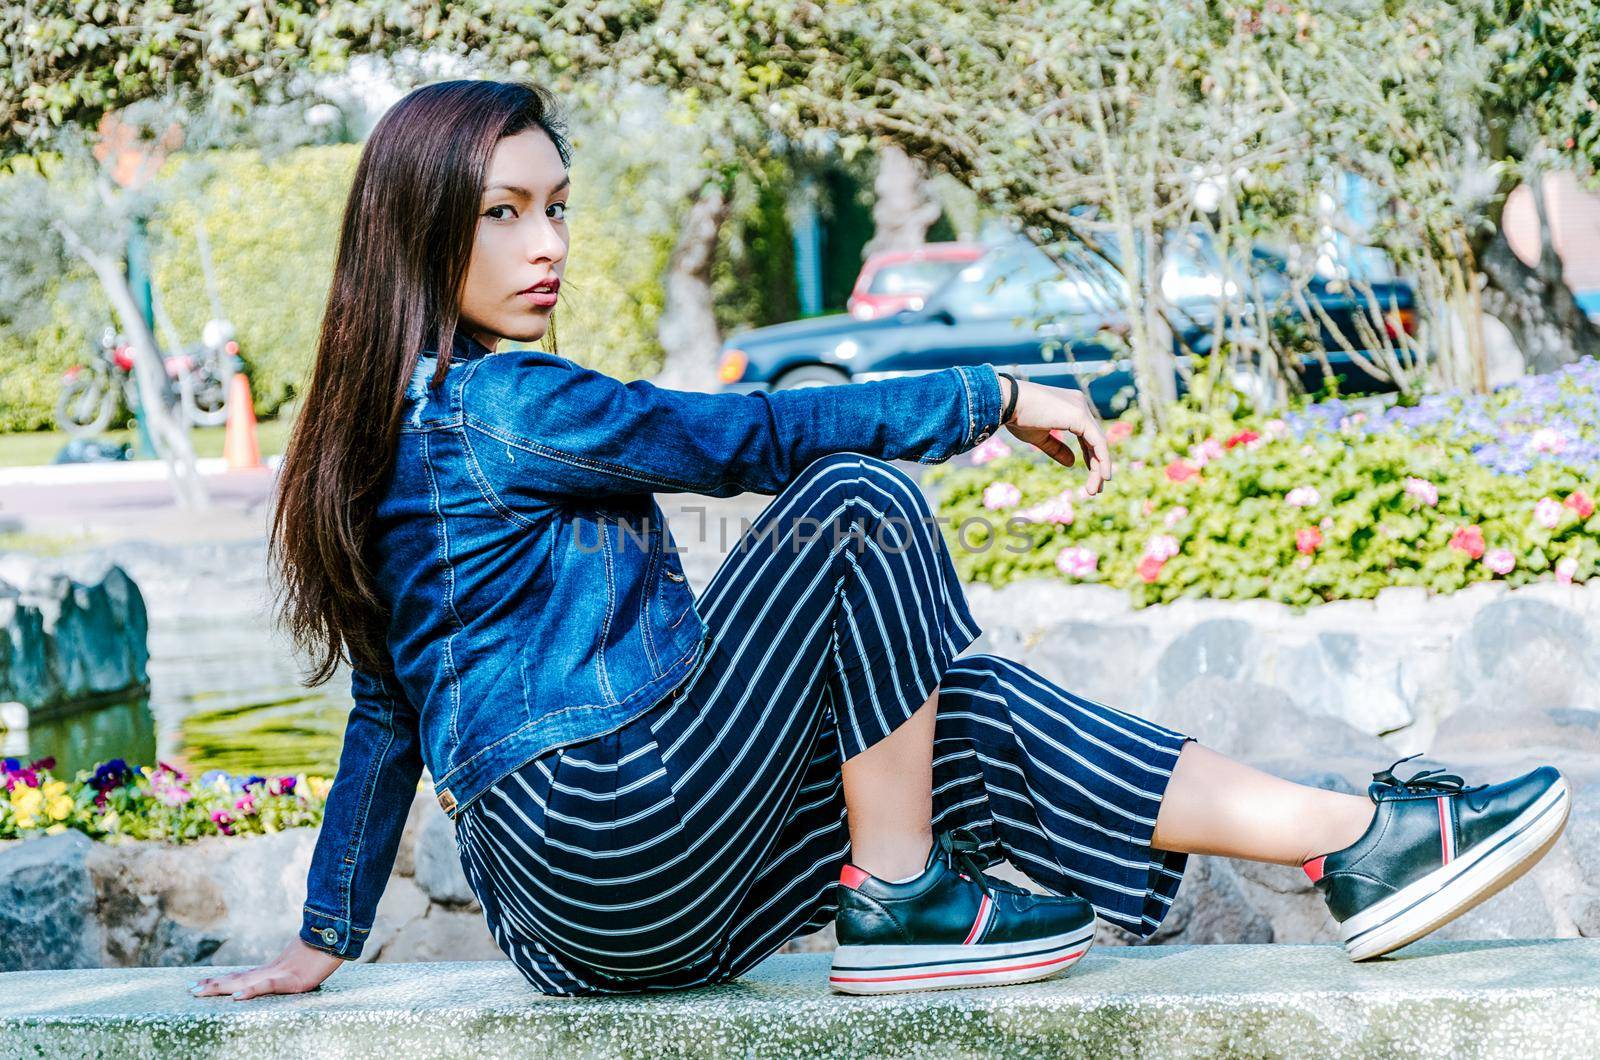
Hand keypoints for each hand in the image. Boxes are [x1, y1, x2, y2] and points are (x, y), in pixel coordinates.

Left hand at [188, 939, 343, 1000]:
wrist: (338, 940)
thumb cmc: (323, 950)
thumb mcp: (302, 963)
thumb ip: (290, 969)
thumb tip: (285, 970)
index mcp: (272, 970)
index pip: (241, 976)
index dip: (220, 979)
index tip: (200, 982)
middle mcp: (271, 972)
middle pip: (236, 979)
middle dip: (212, 985)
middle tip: (189, 989)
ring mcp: (279, 976)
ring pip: (244, 982)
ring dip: (221, 987)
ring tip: (201, 991)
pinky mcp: (291, 980)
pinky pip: (267, 986)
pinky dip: (251, 991)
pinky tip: (237, 997)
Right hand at [1001, 377, 1112, 494]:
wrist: (1007, 402)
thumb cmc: (1017, 417)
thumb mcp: (1039, 437)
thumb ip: (1057, 448)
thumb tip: (1072, 463)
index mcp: (1071, 407)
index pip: (1088, 436)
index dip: (1091, 457)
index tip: (1092, 477)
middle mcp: (1080, 404)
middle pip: (1095, 440)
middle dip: (1097, 466)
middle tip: (1095, 490)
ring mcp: (1081, 408)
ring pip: (1098, 443)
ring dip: (1099, 468)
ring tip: (1094, 490)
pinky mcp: (1080, 416)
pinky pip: (1097, 442)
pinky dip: (1102, 459)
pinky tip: (1102, 476)